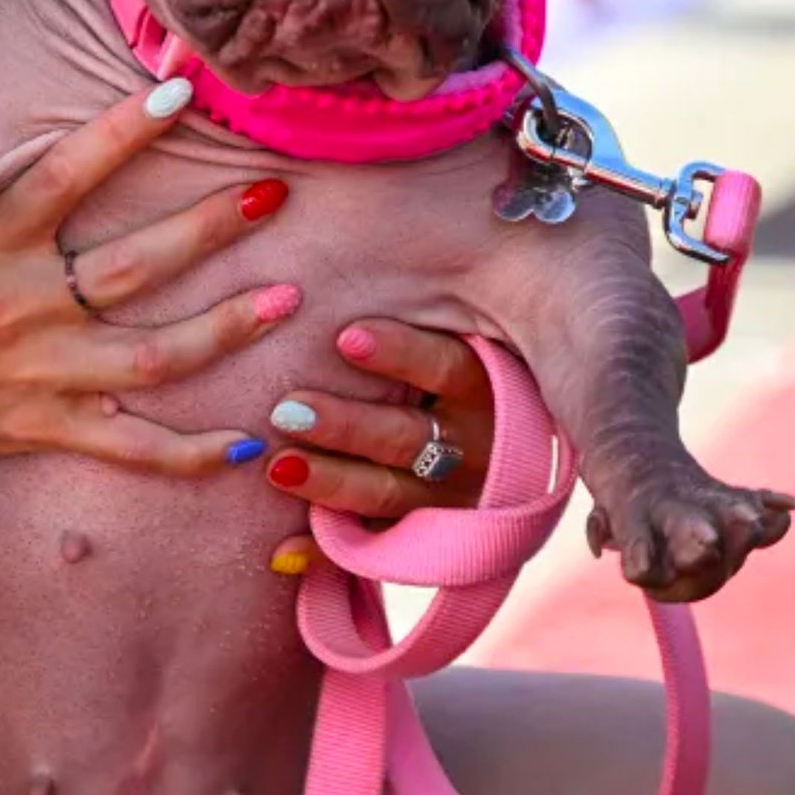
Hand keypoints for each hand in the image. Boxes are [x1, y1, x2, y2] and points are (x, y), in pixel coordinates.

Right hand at [0, 80, 296, 474]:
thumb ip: (6, 186)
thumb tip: (82, 124)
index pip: (64, 175)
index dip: (123, 132)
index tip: (182, 92)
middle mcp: (19, 307)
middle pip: (135, 267)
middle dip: (210, 229)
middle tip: (273, 195)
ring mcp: (40, 374)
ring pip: (152, 357)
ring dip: (226, 329)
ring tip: (288, 298)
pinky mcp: (48, 429)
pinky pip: (132, 449)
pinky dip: (190, 454)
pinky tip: (247, 442)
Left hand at [264, 320, 493, 574]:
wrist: (516, 456)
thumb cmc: (468, 370)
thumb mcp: (471, 336)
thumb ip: (430, 308)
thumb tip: (340, 241)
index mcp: (492, 387)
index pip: (450, 368)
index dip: (400, 354)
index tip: (345, 337)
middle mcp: (478, 447)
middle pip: (409, 436)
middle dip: (347, 426)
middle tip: (287, 409)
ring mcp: (452, 500)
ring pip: (388, 493)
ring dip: (330, 482)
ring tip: (278, 467)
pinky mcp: (427, 538)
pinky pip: (373, 550)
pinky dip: (327, 553)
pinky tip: (282, 551)